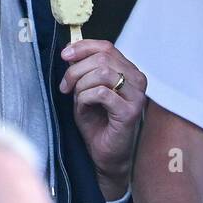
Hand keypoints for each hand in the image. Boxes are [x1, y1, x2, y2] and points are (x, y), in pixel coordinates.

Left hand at [58, 40, 146, 198]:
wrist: (105, 155)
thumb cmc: (96, 123)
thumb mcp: (86, 90)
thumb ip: (83, 71)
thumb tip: (70, 51)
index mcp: (129, 71)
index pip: (106, 47)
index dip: (82, 47)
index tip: (65, 56)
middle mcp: (138, 80)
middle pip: (103, 58)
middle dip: (76, 70)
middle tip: (65, 87)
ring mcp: (137, 96)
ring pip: (103, 73)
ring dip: (81, 85)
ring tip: (76, 99)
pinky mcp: (130, 111)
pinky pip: (102, 93)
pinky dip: (85, 98)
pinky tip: (83, 108)